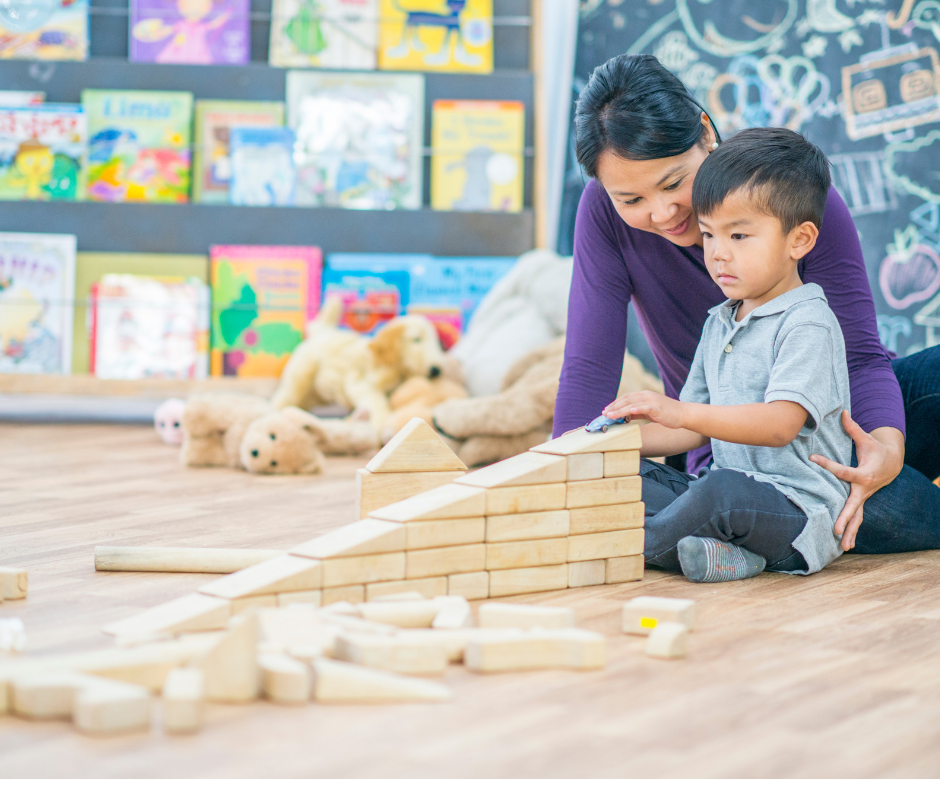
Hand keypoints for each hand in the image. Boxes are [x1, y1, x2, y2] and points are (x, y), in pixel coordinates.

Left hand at [603, 391, 685, 429]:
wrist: (683, 414)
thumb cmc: (666, 414)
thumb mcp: (648, 411)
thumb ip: (637, 412)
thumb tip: (623, 416)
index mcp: (644, 395)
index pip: (626, 398)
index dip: (615, 403)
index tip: (606, 410)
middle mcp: (647, 396)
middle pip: (626, 399)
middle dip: (614, 407)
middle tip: (604, 413)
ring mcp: (652, 401)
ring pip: (632, 404)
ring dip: (619, 409)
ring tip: (610, 415)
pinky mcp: (658, 408)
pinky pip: (645, 408)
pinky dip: (636, 409)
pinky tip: (628, 411)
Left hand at [810, 411, 903, 551]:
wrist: (892, 462)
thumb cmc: (875, 450)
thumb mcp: (866, 438)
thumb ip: (852, 428)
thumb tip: (842, 411)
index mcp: (863, 474)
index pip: (842, 470)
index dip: (827, 463)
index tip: (812, 457)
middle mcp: (864, 489)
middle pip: (852, 505)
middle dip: (845, 518)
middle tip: (835, 530)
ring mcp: (864, 498)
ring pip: (857, 517)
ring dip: (851, 532)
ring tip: (843, 546)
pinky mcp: (862, 501)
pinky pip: (857, 518)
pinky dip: (853, 531)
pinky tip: (847, 545)